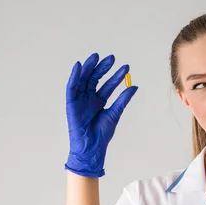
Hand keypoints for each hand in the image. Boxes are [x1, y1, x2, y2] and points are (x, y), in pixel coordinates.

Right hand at [64, 53, 137, 176]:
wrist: (91, 148)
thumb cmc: (101, 134)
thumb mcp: (114, 114)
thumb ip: (123, 100)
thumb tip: (134, 86)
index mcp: (99, 101)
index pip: (107, 84)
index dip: (115, 75)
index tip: (125, 67)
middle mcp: (88, 98)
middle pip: (95, 79)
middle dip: (103, 68)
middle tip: (113, 58)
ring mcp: (79, 100)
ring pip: (83, 80)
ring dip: (89, 68)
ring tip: (97, 57)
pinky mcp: (71, 103)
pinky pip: (71, 88)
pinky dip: (74, 76)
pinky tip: (79, 66)